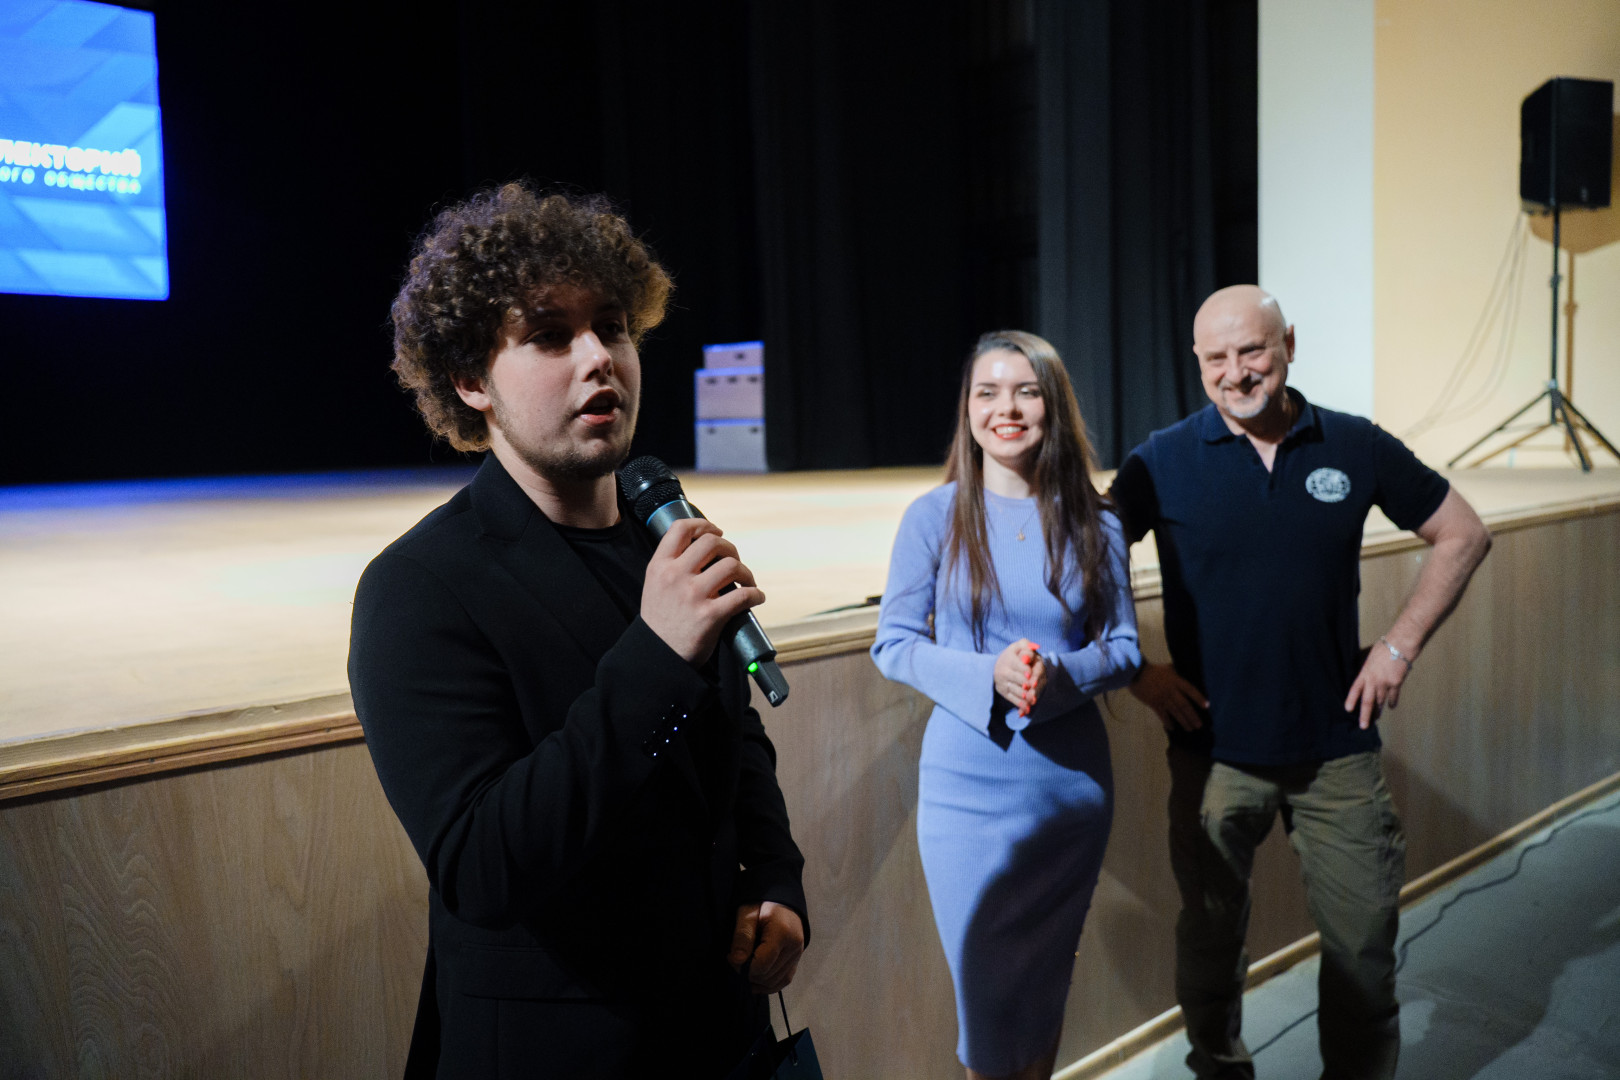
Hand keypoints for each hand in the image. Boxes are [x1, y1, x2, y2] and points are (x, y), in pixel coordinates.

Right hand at [641, 518, 764, 664]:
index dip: (703, 524)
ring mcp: (693, 595)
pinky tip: (756, 597)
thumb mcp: (655, 585)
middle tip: (734, 560)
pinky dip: (756, 594)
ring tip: (747, 581)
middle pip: (712, 542)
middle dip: (730, 548)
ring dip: (746, 572)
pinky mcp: (710, 615)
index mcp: (660, 566)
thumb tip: (703, 549)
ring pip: (731, 566)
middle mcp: (675, 576)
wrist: (658, 656)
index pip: (681, 529)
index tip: (716, 531)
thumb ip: (672, 566)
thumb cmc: (660, 621)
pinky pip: (743, 595)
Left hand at [727, 901, 803, 993]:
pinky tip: (757, 983)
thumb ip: (743, 936)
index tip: (731, 957)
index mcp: (782, 933)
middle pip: (768, 975)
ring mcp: (798, 953)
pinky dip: (770, 985)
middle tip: (736, 960)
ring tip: (745, 968)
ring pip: (776, 981)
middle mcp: (794, 946)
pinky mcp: (797, 958)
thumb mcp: (747, 913)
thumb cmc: (761, 902)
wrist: (780, 895)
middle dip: (749, 974)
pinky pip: (785, 979)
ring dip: (758, 981)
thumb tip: (737, 961)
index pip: (761, 965)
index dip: (743, 967)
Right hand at [994, 638, 1046, 716]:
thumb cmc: (1016, 654)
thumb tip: (1035, 647)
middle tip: (1032, 688)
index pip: (1017, 664)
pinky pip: (1012, 699)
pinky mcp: (1003, 691)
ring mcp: (1003, 682)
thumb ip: (1027, 645)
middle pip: (1016, 678)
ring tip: (1032, 700)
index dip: (1024, 669)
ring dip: (1023, 696)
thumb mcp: (1019, 646)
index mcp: (1008, 658)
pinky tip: (1026, 710)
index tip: (1030, 675)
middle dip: (1025, 683)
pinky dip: (1019, 704)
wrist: (1000, 664)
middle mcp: (1003, 671)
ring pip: (1014, 690)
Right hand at [1127, 661, 1206, 731]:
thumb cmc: (1154, 670)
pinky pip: (1162, 715)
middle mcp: (1171, 690)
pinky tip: (1172, 728)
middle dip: (1192, 716)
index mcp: (1176, 681)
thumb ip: (1179, 673)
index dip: (1198, 698)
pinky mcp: (1153, 703)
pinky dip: (1167, 722)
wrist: (1136, 673)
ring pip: (1175, 712)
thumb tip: (1190, 673)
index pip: (1190, 690)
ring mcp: (1162, 698)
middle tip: (1199, 725)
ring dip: (1183, 721)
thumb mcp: (1169, 668)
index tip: (1206, 706)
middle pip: (1184, 705)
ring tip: (1190, 729)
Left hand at [1346, 639, 1412, 729]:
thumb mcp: (1369, 658)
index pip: (1355, 689)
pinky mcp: (1396, 683)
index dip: (1351, 700)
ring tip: (1376, 718)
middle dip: (1365, 715)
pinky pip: (1393, 696)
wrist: (1400, 645)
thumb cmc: (1384, 648)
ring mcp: (1386, 683)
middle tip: (1364, 726)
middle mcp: (1374, 680)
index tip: (1348, 709)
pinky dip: (1392, 702)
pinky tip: (1391, 707)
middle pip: (1368, 701)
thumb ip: (1367, 670)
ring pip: (1380, 701)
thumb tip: (1366, 677)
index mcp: (1365, 673)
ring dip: (1378, 710)